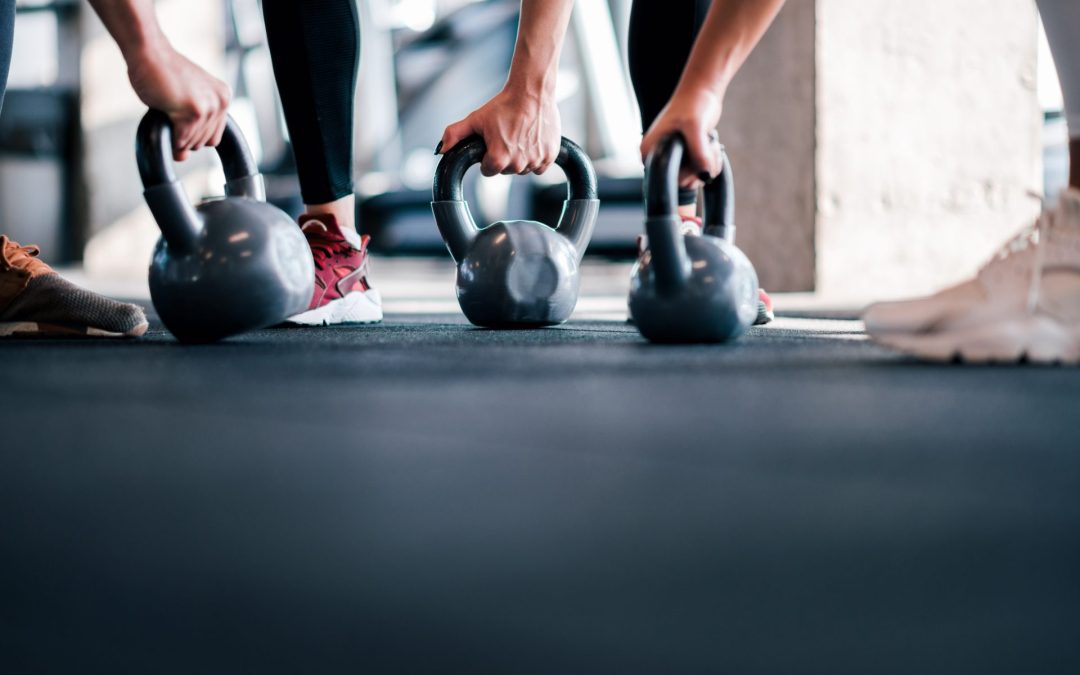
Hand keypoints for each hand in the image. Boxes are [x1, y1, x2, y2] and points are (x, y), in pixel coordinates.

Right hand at [126, 47, 230, 161]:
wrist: (148, 52)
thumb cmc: (160, 73)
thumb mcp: (181, 103)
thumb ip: (189, 129)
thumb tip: (182, 158)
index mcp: (223, 97)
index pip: (214, 137)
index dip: (194, 136)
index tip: (179, 123)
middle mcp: (221, 102)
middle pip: (204, 143)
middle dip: (184, 135)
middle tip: (169, 113)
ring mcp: (210, 106)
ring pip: (192, 144)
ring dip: (175, 134)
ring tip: (166, 109)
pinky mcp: (195, 111)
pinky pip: (182, 140)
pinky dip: (170, 136)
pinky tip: (164, 114)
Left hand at [439, 87, 560, 176]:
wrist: (532, 92)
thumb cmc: (503, 105)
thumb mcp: (475, 119)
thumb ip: (454, 135)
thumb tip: (441, 151)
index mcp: (499, 159)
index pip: (489, 171)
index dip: (487, 157)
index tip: (492, 144)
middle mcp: (518, 164)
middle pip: (506, 171)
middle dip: (504, 157)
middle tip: (506, 136)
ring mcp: (536, 160)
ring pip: (524, 169)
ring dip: (520, 158)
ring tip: (519, 136)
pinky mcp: (550, 156)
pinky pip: (540, 167)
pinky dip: (536, 157)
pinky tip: (531, 141)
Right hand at [640, 88, 723, 190]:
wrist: (703, 92)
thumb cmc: (693, 103)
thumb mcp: (695, 126)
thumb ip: (698, 151)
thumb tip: (705, 175)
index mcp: (649, 151)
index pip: (666, 179)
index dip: (686, 172)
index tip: (697, 153)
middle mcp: (658, 158)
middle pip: (682, 182)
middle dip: (701, 166)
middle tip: (708, 145)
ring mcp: (673, 159)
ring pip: (694, 178)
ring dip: (709, 164)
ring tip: (710, 142)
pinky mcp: (686, 158)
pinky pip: (701, 172)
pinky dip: (712, 162)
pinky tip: (712, 145)